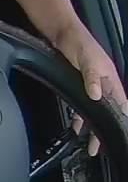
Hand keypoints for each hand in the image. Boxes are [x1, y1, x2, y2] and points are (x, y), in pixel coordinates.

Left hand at [52, 21, 127, 155]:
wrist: (61, 33)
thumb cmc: (78, 43)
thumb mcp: (87, 59)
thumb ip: (92, 77)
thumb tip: (97, 95)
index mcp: (110, 80)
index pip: (121, 104)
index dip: (121, 120)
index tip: (120, 136)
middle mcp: (103, 85)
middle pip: (107, 112)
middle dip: (103, 131)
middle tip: (98, 148)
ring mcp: (90, 85)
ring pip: (93, 111)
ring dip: (91, 127)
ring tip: (90, 145)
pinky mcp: (77, 85)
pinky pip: (80, 105)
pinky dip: (79, 117)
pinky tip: (76, 126)